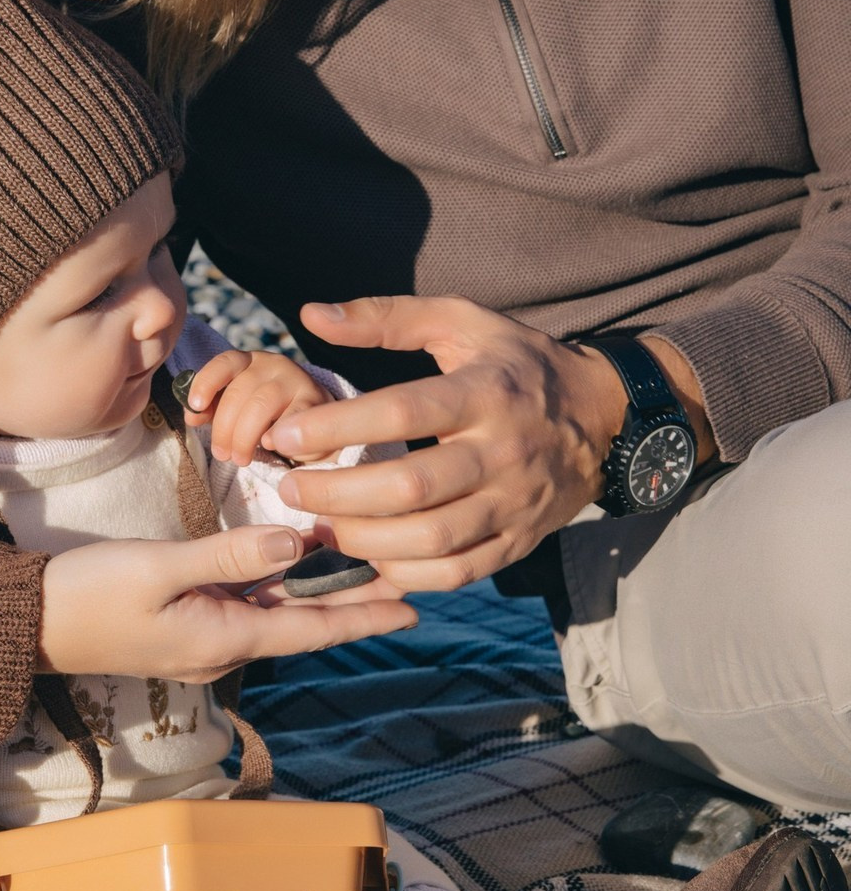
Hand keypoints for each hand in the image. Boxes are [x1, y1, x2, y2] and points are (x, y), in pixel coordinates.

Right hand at [37, 525, 414, 681]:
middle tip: (409, 578)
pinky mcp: (183, 625)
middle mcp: (222, 648)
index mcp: (224, 639)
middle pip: (304, 624)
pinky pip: (248, 607)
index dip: (366, 617)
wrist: (27, 626)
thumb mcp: (159, 567)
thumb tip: (296, 543)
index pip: (314, 629)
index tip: (415, 608)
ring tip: (368, 569)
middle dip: (357, 603)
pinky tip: (297, 565)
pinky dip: (281, 587)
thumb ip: (230, 555)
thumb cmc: (88, 595)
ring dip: (321, 593)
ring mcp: (202, 640)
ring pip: (279, 614)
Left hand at [179, 348, 335, 464]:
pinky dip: (277, 434)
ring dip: (245, 437)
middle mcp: (273, 364)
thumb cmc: (267, 418)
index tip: (196, 407)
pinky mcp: (316, 401)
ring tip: (241, 458)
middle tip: (222, 454)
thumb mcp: (236, 411)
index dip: (206, 383)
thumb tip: (193, 416)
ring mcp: (297, 380)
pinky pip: (292, 418)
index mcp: (249, 361)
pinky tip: (270, 445)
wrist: (315, 426)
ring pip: (261, 404)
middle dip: (224, 427)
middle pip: (239, 391)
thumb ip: (213, 410)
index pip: (224, 363)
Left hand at [264, 295, 634, 591]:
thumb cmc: (518, 365)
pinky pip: (455, 573)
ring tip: (319, 524)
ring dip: (361, 540)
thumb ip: (386, 318)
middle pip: (410, 487)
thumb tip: (310, 316)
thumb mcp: (463, 324)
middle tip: (289, 488)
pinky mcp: (518, 542)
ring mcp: (513, 503)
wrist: (605, 418)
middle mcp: (502, 452)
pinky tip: (368, 554)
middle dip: (336, 494)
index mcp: (485, 392)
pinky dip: (405, 573)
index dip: (337, 426)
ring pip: (430, 539)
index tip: (286, 433)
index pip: (403, 412)